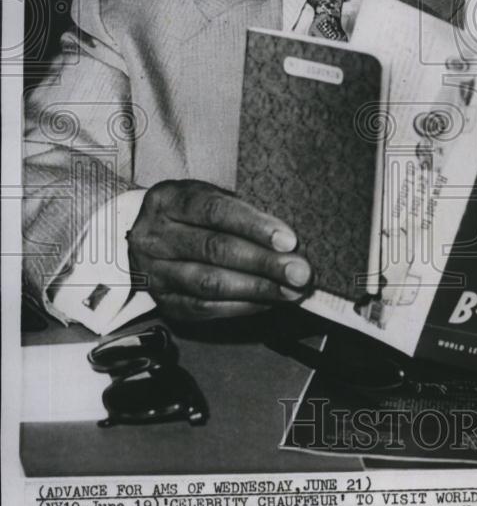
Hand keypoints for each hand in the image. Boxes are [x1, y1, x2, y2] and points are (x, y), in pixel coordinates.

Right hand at [127, 180, 311, 320]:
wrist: (146, 237)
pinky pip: (205, 307)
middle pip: (214, 249)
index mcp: (168, 200)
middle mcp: (154, 236)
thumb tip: (289, 244)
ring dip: (257, 289)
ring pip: (210, 283)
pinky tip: (267, 301)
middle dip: (264, 263)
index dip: (254, 226)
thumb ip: (242, 215)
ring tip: (290, 291)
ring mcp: (154, 272)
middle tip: (300, 272)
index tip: (289, 240)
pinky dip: (241, 306)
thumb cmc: (191, 214)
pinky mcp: (163, 301)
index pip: (214, 211)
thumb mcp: (208, 197)